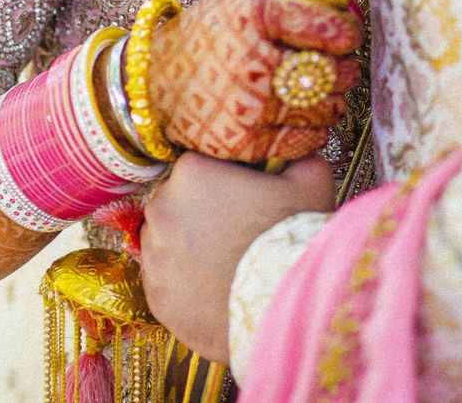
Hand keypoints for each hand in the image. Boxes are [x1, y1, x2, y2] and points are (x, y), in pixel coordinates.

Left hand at [140, 151, 334, 359]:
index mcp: (190, 173)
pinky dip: (181, 285)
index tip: (237, 199)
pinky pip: (163, 283)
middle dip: (196, 214)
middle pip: (174, 203)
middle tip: (229, 233)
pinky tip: (210, 291)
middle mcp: (162, 209)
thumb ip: (296, 159)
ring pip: (163, 243)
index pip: (195, 168)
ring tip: (220, 265)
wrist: (287, 310)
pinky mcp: (156, 297)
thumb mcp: (307, 182)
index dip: (218, 183)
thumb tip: (299, 152)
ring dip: (183, 249)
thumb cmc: (293, 238)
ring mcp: (154, 256)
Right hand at [147, 0, 360, 162]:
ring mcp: (250, 106)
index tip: (346, 30)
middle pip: (334, 71)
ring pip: (326, 108)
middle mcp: (253, 62)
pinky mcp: (246, 142)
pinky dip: (316, 129)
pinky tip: (306, 114)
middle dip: (345, 66)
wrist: (158, 81)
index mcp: (254, 15)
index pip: (326, 25)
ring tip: (323, 88)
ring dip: (333, 98)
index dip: (347, 29)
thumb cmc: (206, 31)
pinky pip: (307, 139)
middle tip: (339, 61)